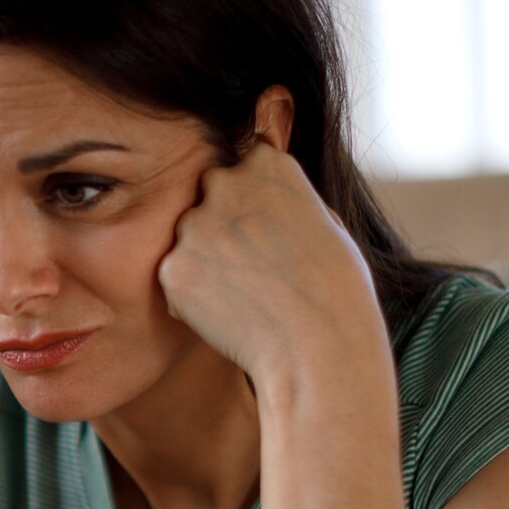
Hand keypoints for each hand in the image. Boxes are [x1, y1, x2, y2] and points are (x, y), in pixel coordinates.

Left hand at [156, 133, 386, 389]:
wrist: (318, 345)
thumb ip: (284, 200)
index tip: (269, 227)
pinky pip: (177, 278)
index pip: (246, 163)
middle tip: (253, 267)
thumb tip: (265, 199)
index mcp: (268, 163)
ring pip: (189, 239)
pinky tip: (230, 315)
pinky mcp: (172, 268)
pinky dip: (193, 298)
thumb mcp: (324, 221)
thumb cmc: (335, 289)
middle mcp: (225, 182)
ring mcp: (193, 225)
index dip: (256, 198)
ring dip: (205, 261)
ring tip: (246, 295)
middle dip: (222, 224)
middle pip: (208, 195)